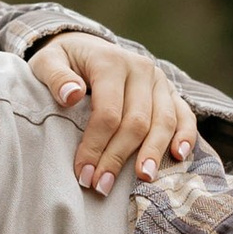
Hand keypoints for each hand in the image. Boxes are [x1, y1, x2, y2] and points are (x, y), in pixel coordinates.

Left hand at [28, 33, 202, 196]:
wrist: (87, 47)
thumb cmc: (64, 62)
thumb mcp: (47, 62)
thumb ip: (55, 77)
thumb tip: (71, 95)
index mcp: (110, 62)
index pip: (107, 112)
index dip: (96, 146)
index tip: (83, 174)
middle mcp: (140, 68)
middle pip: (136, 121)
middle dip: (118, 157)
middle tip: (102, 186)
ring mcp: (159, 79)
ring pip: (163, 120)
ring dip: (153, 152)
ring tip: (143, 178)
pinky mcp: (170, 91)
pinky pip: (184, 114)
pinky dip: (185, 136)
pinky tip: (178, 156)